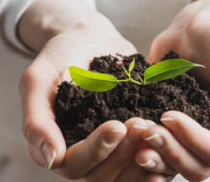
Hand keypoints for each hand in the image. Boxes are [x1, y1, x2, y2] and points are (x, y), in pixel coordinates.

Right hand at [18, 0, 165, 180]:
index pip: (76, 165)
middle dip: (124, 153)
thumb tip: (49, 159)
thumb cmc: (61, 58)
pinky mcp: (133, 141)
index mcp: (60, 146)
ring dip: (143, 157)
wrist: (89, 40)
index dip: (97, 151)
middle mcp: (86, 154)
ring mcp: (111, 150)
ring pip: (127, 174)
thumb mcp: (38, 82)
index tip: (117, 125)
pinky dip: (160, 161)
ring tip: (155, 129)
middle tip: (140, 123)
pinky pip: (147, 162)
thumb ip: (37, 121)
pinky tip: (172, 148)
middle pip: (104, 176)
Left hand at [137, 0, 209, 180]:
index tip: (168, 115)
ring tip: (136, 132)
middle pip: (194, 168)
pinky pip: (155, 149)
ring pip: (172, 165)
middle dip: (170, 152)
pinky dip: (141, 148)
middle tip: (147, 129)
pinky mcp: (164, 129)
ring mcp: (185, 137)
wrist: (195, 31)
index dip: (192, 140)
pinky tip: (129, 137)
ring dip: (153, 155)